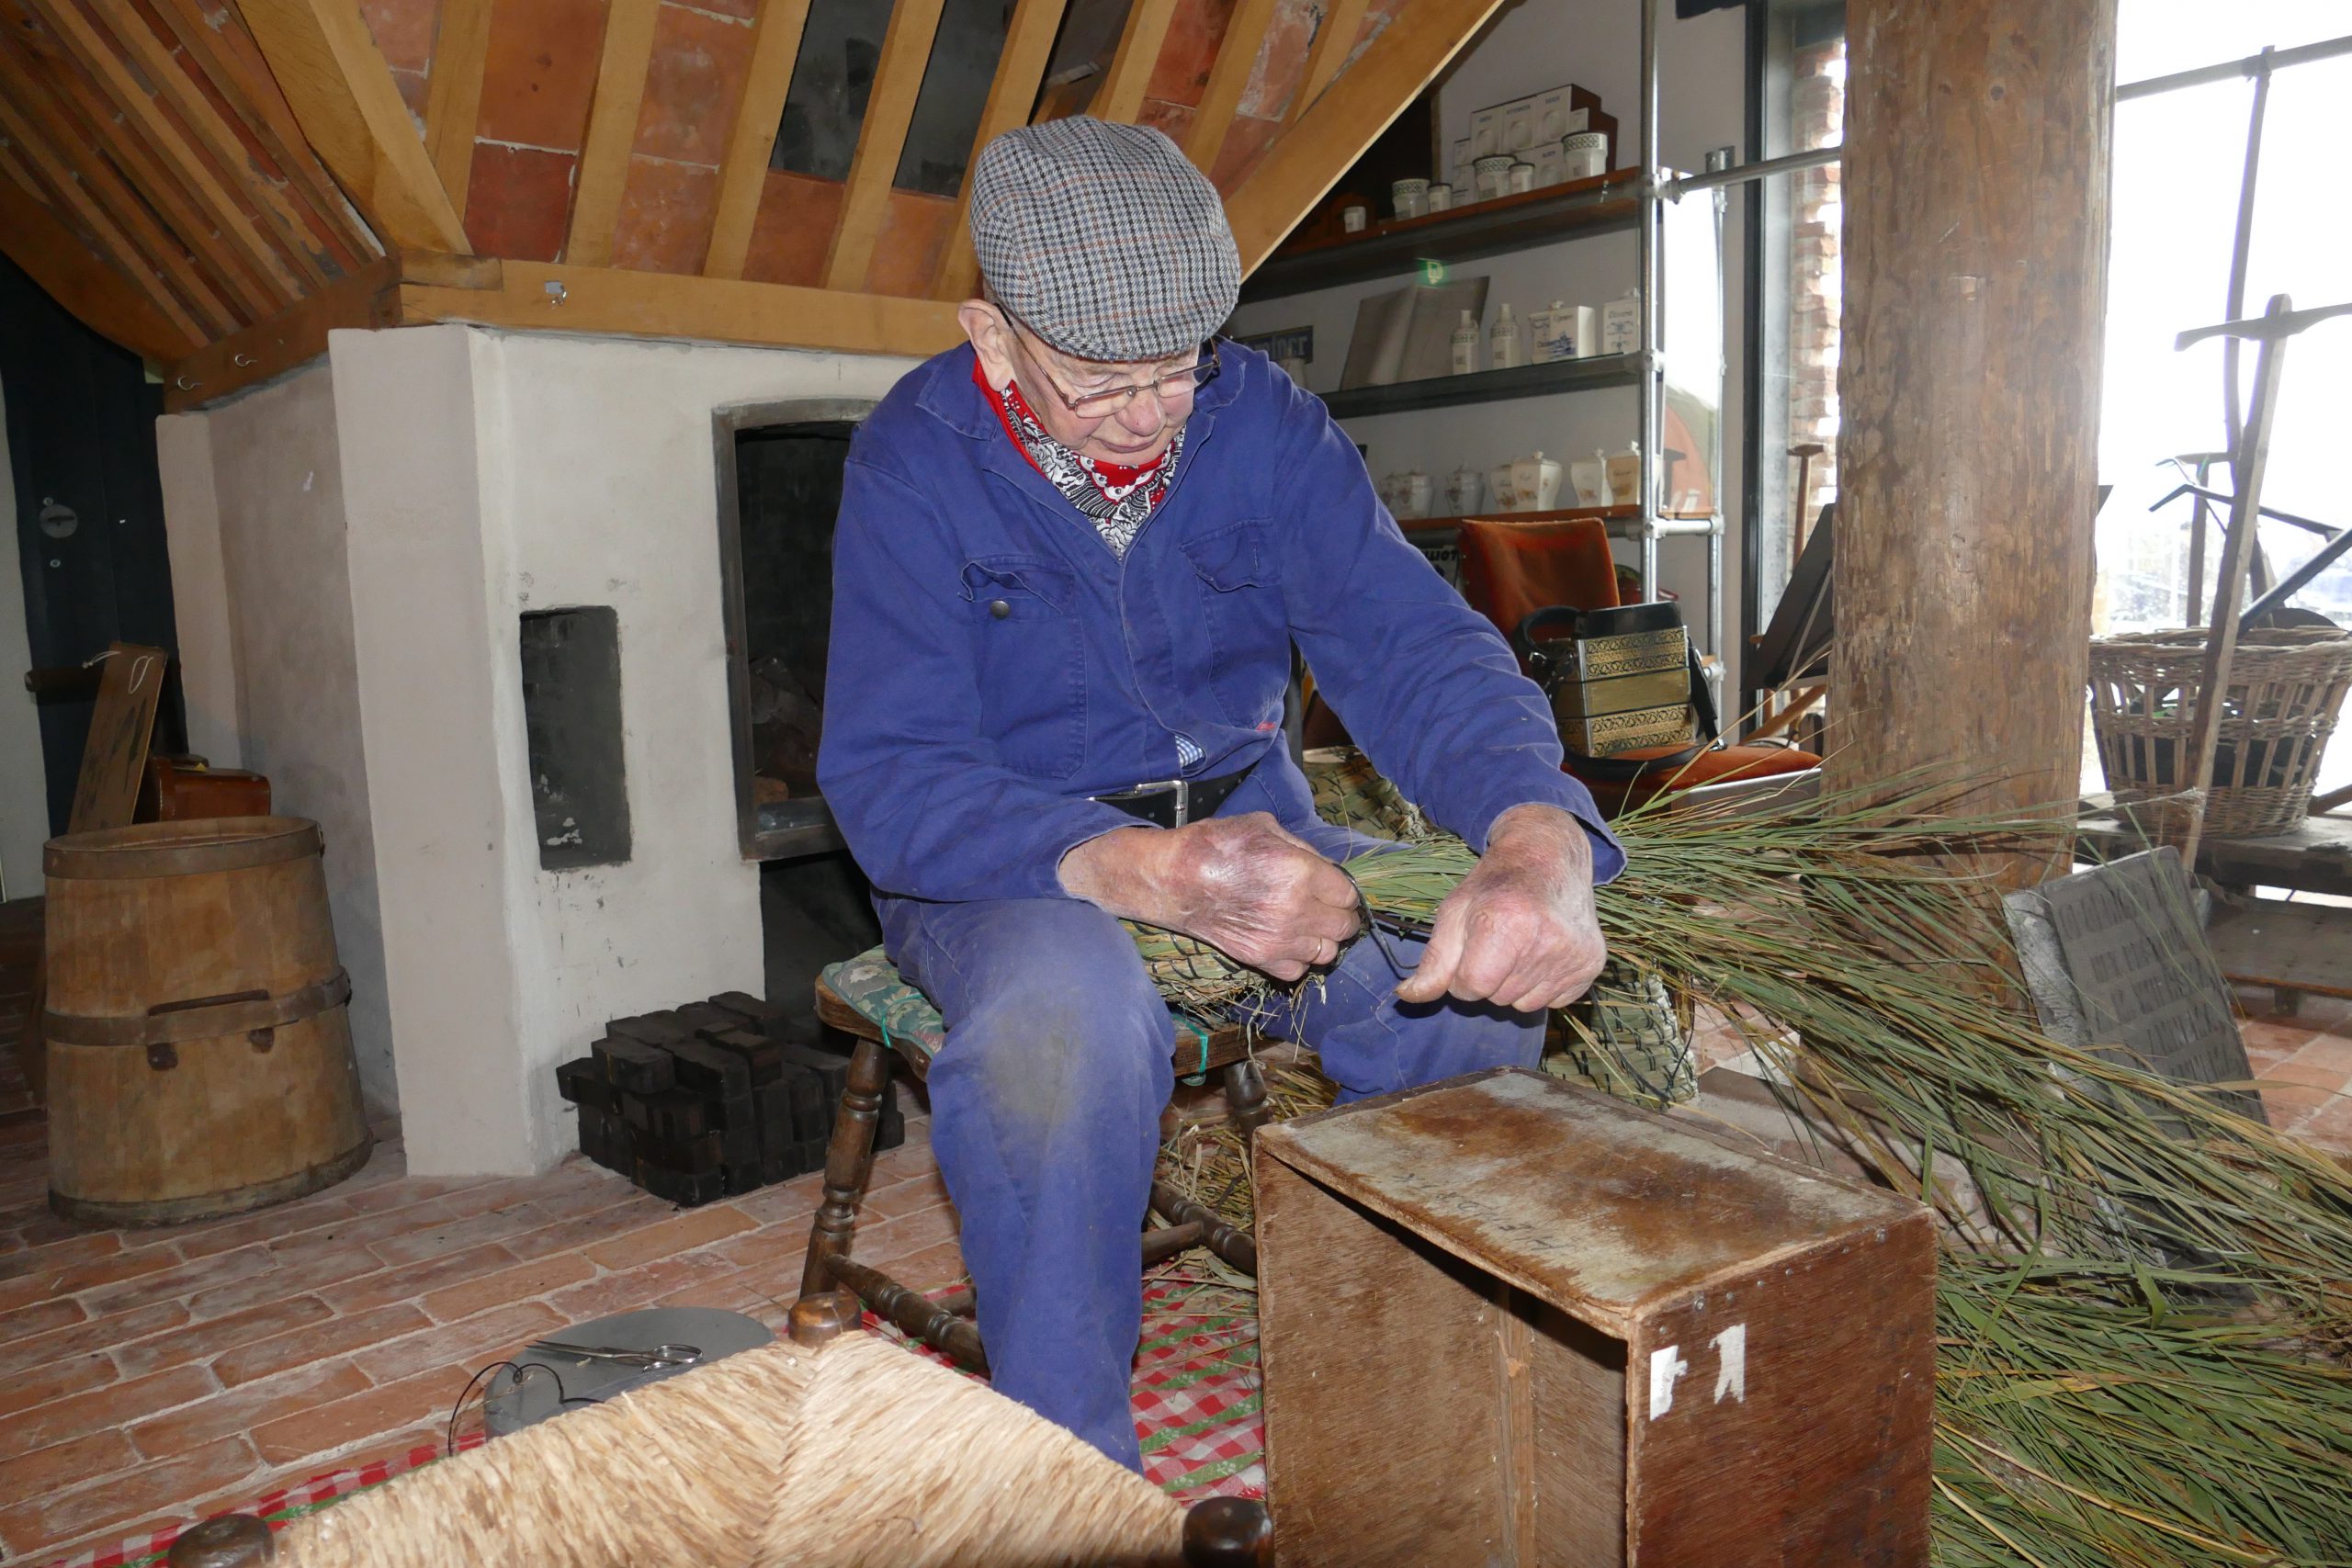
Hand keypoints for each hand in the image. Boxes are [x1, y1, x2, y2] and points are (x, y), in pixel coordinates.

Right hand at [1059, 813, 1361, 980]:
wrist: (1174, 880)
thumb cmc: (1216, 845)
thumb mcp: (1263, 827)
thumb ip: (1301, 848)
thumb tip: (1324, 867)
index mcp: (1300, 872)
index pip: (1348, 894)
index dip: (1343, 890)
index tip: (1334, 888)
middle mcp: (1296, 909)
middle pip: (1345, 926)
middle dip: (1341, 915)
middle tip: (1327, 907)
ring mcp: (1279, 939)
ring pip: (1328, 952)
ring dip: (1323, 938)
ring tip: (1309, 926)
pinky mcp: (1261, 959)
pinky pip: (1299, 970)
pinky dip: (1299, 958)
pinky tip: (1288, 941)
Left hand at [1395, 803, 1605, 1011]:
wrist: (1550, 857)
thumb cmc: (1495, 884)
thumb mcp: (1455, 911)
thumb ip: (1434, 960)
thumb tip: (1407, 997)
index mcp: (1505, 923)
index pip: (1470, 988)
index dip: (1462, 974)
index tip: (1472, 947)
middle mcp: (1546, 940)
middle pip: (1497, 999)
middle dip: (1490, 979)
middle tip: (1499, 941)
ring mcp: (1574, 954)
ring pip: (1525, 1005)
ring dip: (1515, 984)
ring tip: (1522, 944)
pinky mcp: (1592, 963)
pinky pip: (1554, 1002)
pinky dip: (1543, 985)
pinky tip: (1544, 951)